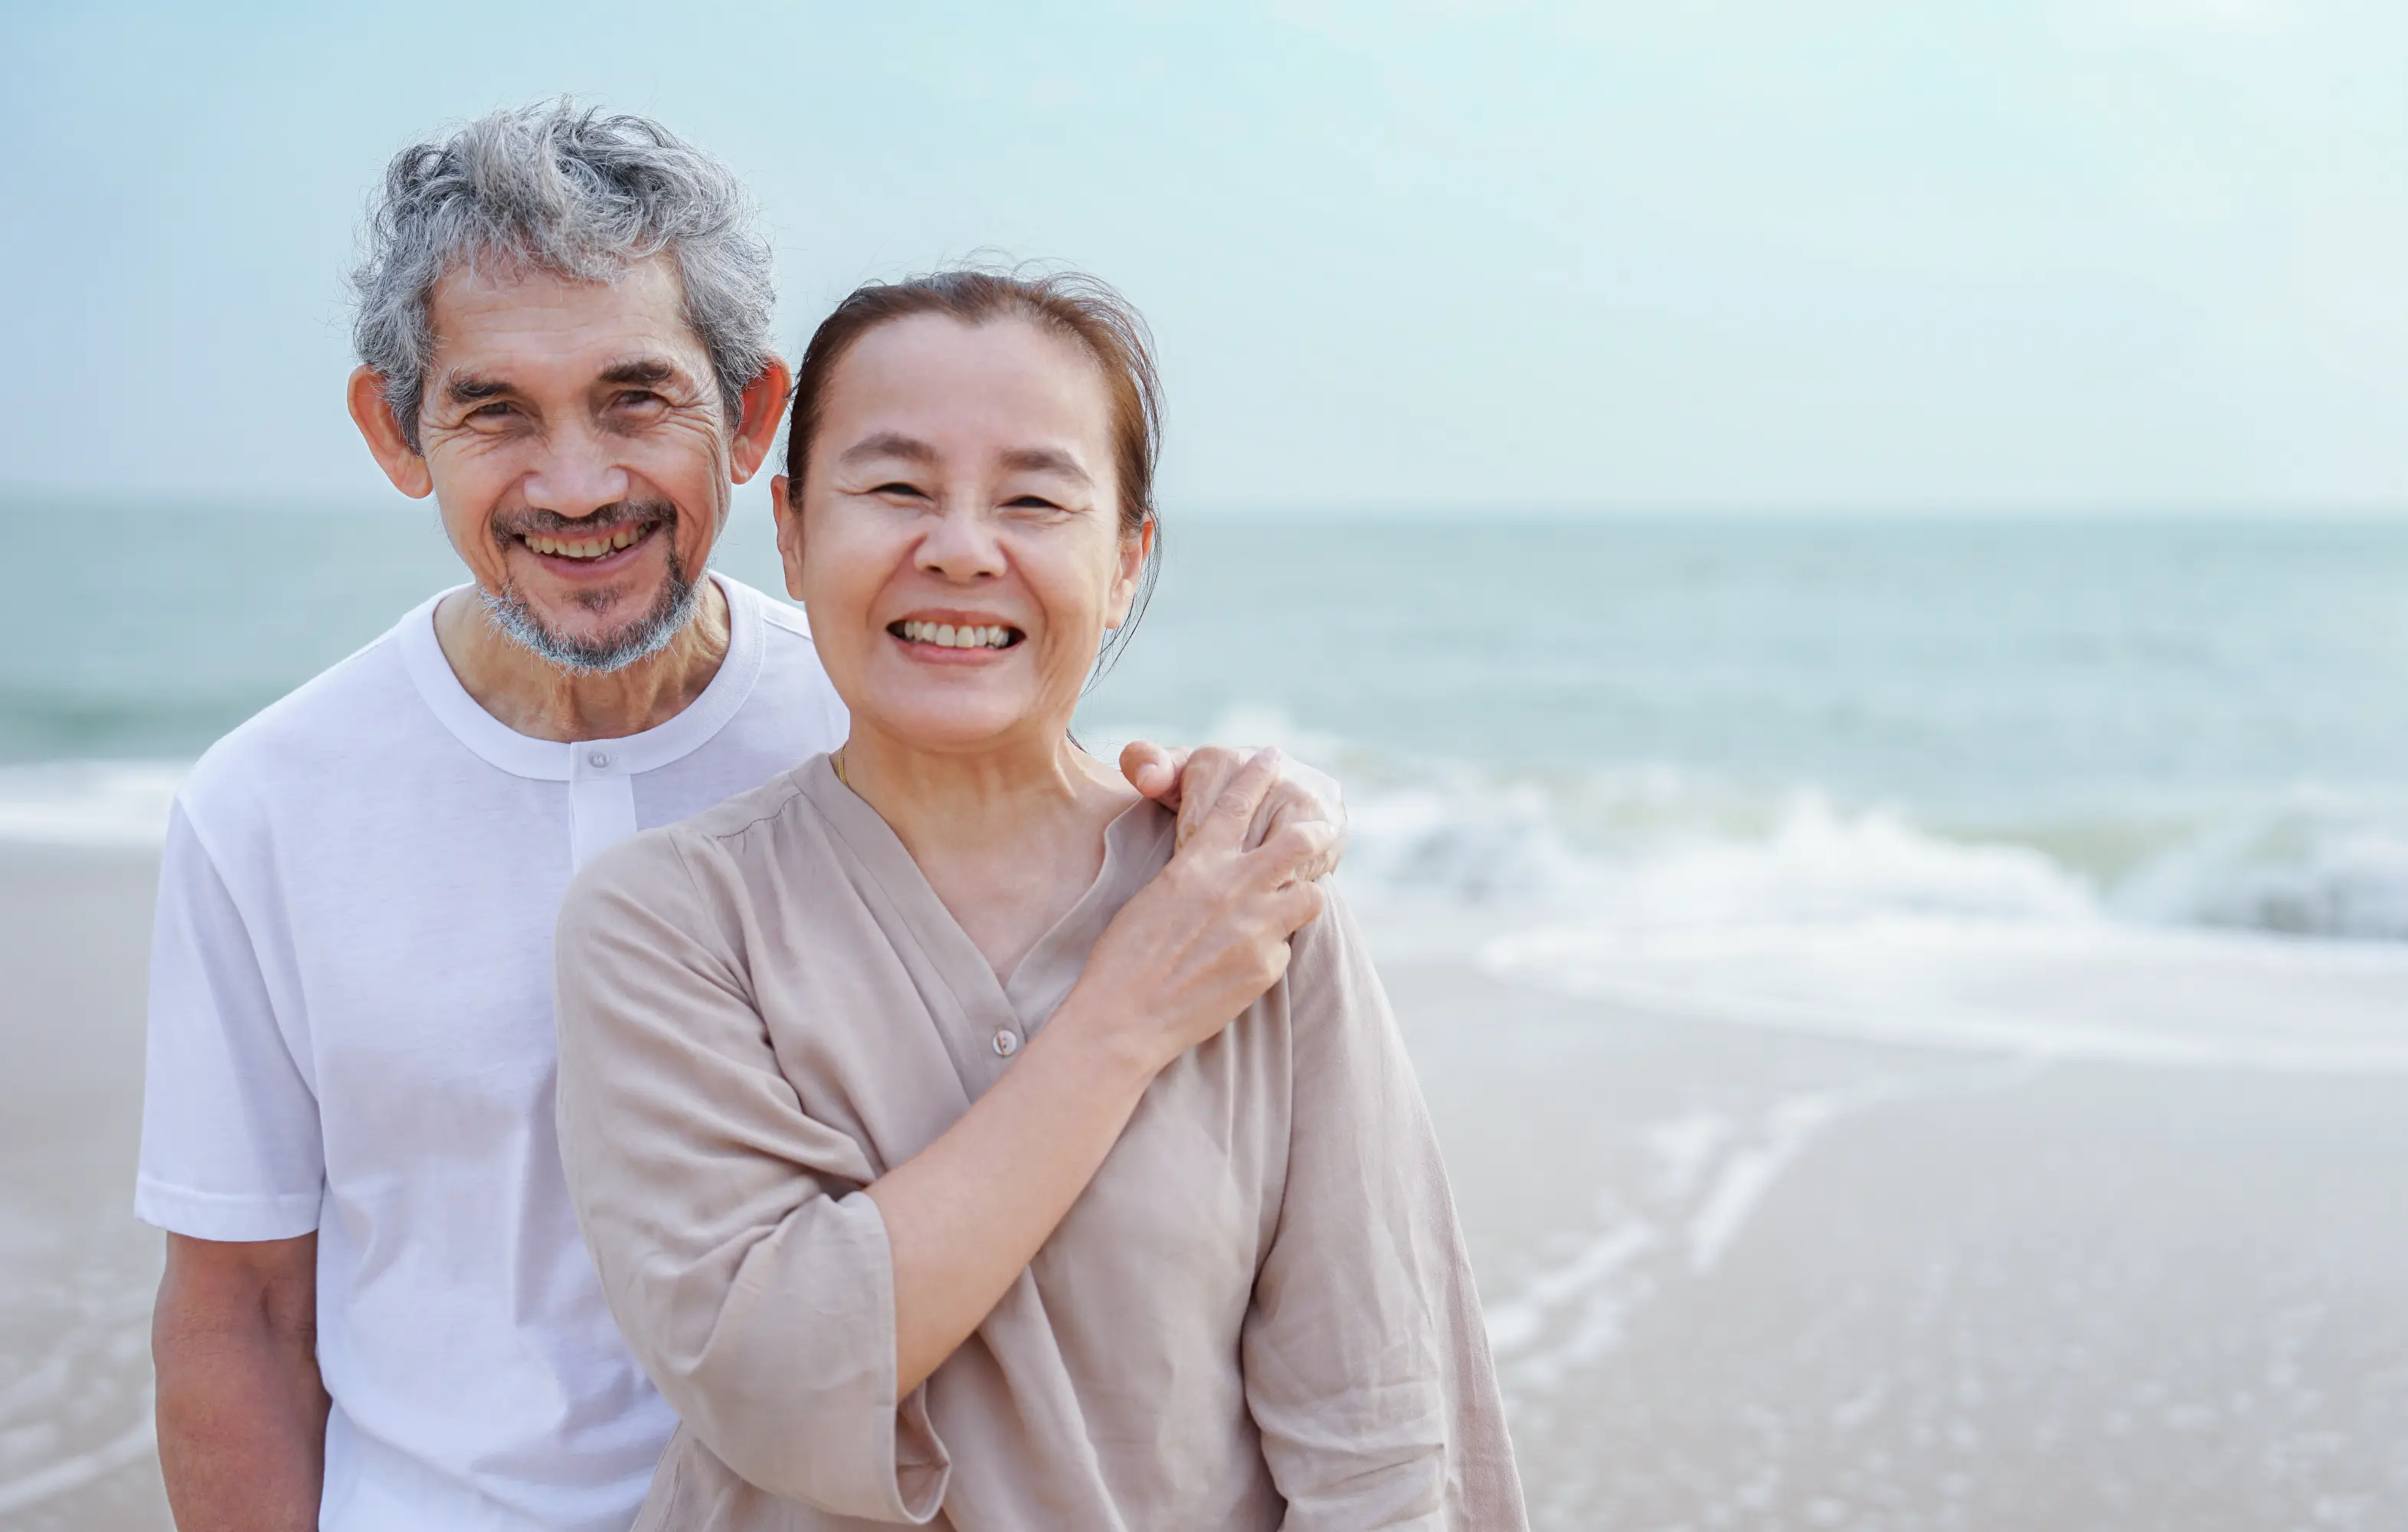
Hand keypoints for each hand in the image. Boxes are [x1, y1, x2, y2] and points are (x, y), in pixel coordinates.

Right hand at [1079, 747, 1328, 1073]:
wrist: (1125, 1018)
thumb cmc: (1123, 957)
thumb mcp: (1154, 896)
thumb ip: (1195, 875)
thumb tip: (1218, 869)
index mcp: (1198, 864)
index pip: (1238, 803)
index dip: (1260, 774)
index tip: (1274, 756)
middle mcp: (1234, 888)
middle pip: (1298, 840)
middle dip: (1313, 831)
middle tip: (1318, 832)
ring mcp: (1256, 928)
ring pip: (1311, 896)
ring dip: (1302, 896)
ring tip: (1286, 907)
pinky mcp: (1267, 967)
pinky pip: (1285, 947)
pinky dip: (1271, 951)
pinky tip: (1244, 964)